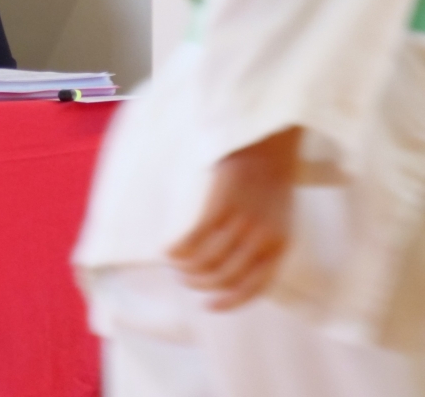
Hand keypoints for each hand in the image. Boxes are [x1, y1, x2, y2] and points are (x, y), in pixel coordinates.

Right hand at [168, 126, 301, 310]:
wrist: (267, 142)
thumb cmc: (269, 181)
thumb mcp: (276, 219)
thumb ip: (261, 246)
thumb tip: (230, 273)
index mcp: (280, 246)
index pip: (254, 288)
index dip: (228, 302)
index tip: (208, 306)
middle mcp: (263, 239)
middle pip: (225, 277)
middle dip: (200, 284)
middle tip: (183, 279)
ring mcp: (242, 221)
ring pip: (208, 261)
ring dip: (186, 269)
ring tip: (174, 265)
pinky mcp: (221, 203)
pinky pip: (195, 237)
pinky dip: (178, 249)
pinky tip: (167, 249)